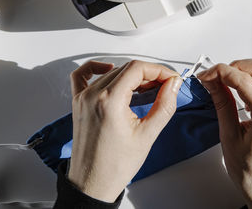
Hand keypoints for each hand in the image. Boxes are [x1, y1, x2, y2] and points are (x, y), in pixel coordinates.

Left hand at [68, 60, 182, 201]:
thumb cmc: (115, 166)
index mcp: (110, 101)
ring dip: (131, 75)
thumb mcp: (147, 135)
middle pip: (126, 69)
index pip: (138, 69)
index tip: (171, 79)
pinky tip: (110, 70)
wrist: (93, 183)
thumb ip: (164, 105)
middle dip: (150, 74)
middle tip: (165, 86)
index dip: (159, 70)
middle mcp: (93, 95)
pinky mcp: (78, 103)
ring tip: (147, 87)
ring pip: (111, 72)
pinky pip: (83, 76)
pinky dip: (97, 68)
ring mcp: (83, 98)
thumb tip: (173, 85)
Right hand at [198, 59, 251, 207]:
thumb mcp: (229, 135)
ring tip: (225, 82)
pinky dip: (251, 81)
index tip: (207, 75)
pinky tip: (237, 90)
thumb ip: (222, 103)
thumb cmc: (250, 170)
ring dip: (245, 72)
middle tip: (218, 76)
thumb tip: (212, 82)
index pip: (245, 80)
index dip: (221, 72)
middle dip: (238, 66)